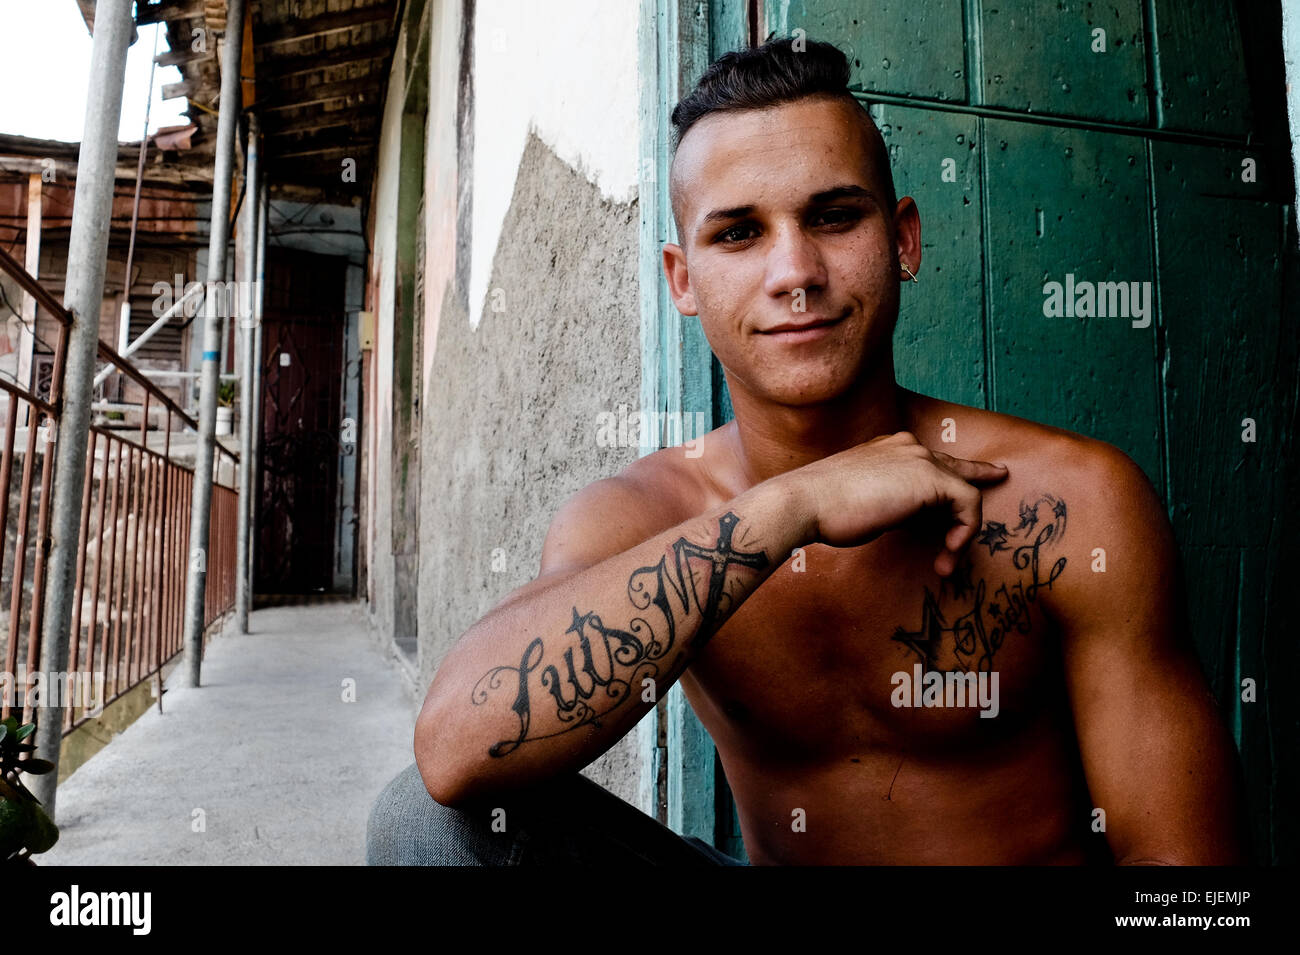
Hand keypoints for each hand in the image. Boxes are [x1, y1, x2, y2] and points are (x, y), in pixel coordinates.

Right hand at [780, 431, 1009, 575]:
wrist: (805, 503)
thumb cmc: (821, 510)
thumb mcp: (861, 500)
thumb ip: (888, 500)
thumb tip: (905, 517)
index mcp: (888, 448)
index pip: (932, 458)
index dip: (959, 469)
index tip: (984, 473)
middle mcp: (907, 446)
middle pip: (955, 468)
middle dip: (976, 485)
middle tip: (997, 482)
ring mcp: (920, 459)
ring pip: (964, 490)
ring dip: (962, 531)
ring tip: (946, 561)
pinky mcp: (932, 478)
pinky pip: (968, 504)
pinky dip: (965, 532)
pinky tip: (948, 552)